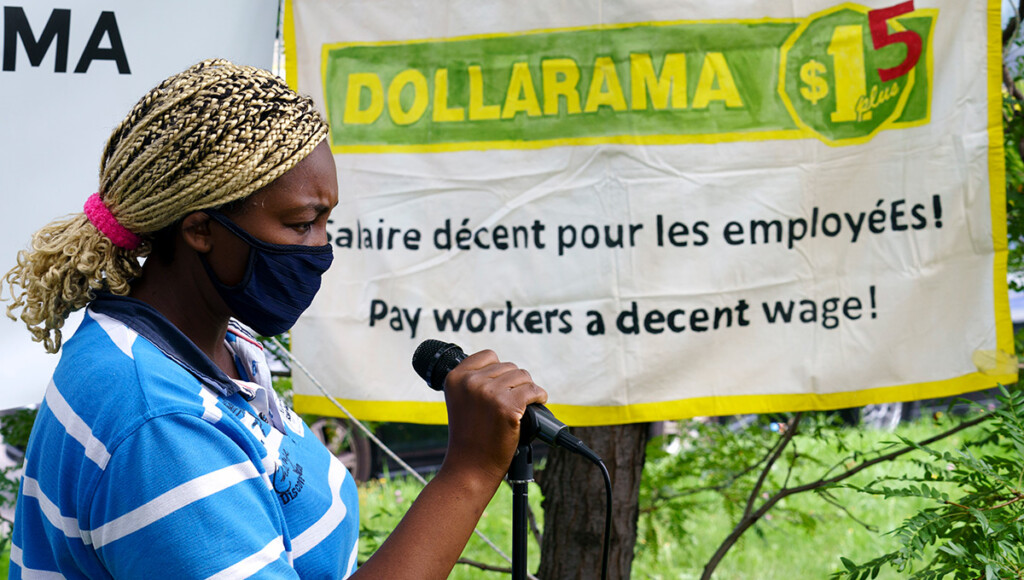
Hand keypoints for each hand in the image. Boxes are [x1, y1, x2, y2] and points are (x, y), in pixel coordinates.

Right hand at [440, 349, 547, 483]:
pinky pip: (534, 390)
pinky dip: (539, 397)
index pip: (489, 356)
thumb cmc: (469, 437)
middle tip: (511, 403)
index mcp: (456, 377)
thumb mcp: (462, 401)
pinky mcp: (507, 406)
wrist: (470, 467)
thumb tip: (507, 369)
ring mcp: (489, 393)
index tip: (502, 386)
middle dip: (515, 383)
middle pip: (509, 366)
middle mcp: (470, 381)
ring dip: (527, 390)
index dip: (499, 371)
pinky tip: (537, 404)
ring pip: (523, 376)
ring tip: (521, 406)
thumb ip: (476, 381)